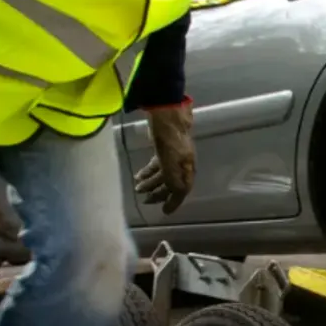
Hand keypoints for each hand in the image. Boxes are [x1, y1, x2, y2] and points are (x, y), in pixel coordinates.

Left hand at [134, 97, 194, 214]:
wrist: (167, 113)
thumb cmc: (169, 139)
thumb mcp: (171, 164)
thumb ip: (174, 182)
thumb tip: (175, 198)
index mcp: (187, 169)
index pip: (183, 191)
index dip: (174, 202)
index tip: (164, 212)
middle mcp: (182, 164)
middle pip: (171, 184)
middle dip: (158, 193)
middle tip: (144, 200)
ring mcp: (173, 156)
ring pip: (163, 175)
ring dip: (151, 183)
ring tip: (138, 188)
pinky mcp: (164, 148)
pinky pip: (157, 165)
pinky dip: (148, 172)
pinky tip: (138, 175)